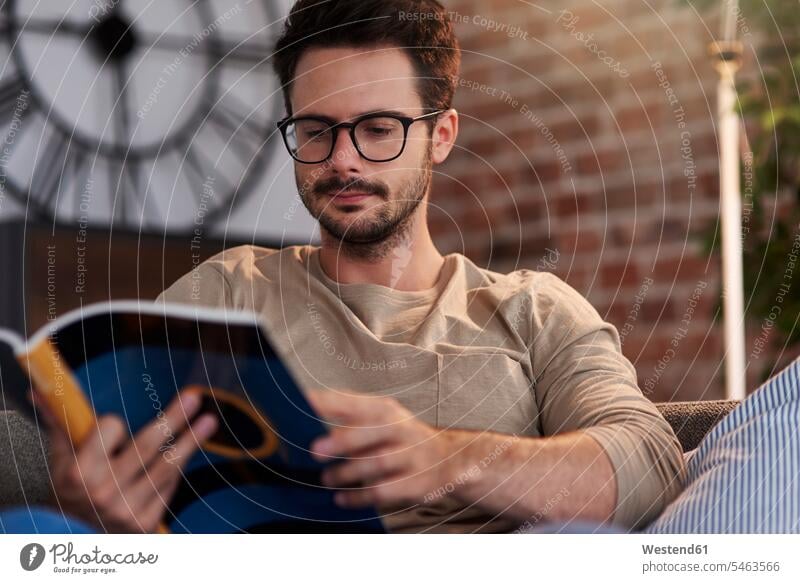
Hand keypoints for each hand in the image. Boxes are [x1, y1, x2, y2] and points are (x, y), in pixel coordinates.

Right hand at [40, 389, 216, 532]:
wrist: (75, 539)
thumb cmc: (70, 490)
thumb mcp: (60, 459)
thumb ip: (61, 423)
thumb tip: (43, 389)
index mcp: (77, 472)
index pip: (109, 429)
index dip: (113, 424)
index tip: (114, 427)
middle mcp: (103, 492)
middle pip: (147, 444)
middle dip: (174, 418)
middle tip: (195, 397)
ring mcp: (127, 509)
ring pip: (166, 466)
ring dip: (191, 440)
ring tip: (209, 421)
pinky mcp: (146, 522)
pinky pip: (169, 486)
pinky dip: (176, 468)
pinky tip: (185, 452)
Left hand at [306, 390, 468, 508]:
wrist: (450, 458)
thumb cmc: (401, 437)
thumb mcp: (381, 418)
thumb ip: (346, 417)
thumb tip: (301, 420)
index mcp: (384, 408)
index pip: (352, 401)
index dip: (326, 403)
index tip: (300, 408)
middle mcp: (400, 427)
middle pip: (371, 430)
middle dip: (342, 440)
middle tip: (315, 450)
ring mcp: (411, 455)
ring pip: (378, 462)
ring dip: (348, 472)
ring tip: (326, 478)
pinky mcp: (416, 482)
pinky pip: (384, 491)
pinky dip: (360, 497)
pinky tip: (342, 499)